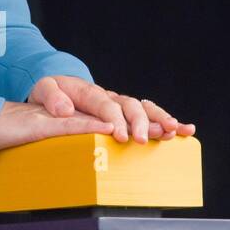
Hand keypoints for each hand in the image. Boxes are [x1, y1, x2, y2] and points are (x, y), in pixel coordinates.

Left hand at [25, 75, 195, 143]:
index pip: (105, 104)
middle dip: (140, 122)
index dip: (114, 119)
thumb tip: (64, 110)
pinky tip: (185, 131)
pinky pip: (150, 116)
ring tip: (175, 130)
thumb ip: (51, 96)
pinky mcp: (127, 114)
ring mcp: (120, 104)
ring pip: (145, 109)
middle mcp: (110, 97)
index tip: (119, 135)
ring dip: (161, 120)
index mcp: (89, 91)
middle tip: (143, 140)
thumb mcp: (43, 89)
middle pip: (130, 105)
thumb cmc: (50, 92)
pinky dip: (168, 122)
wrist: (57, 88)